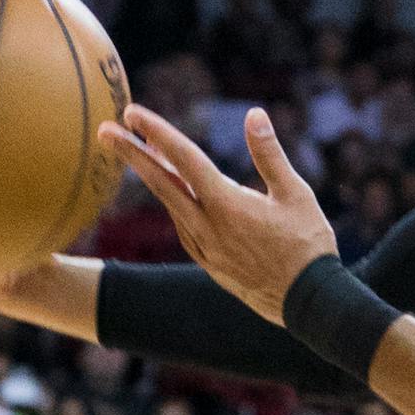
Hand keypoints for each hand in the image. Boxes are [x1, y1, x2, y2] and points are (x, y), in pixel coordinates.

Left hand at [100, 104, 334, 324]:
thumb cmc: (309, 245)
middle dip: (131, 154)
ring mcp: (205, 248)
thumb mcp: (296, 194)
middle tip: (105, 131)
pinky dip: (172, 205)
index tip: (133, 113)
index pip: (185, 160)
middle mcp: (208, 227)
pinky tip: (174, 195)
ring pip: (170, 206)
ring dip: (152, 177)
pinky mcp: (209, 264)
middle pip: (161, 183)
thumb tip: (254, 115)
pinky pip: (182, 228)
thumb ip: (269, 154)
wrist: (308, 301)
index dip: (157, 133)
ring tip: (142, 153)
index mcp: (228, 205)